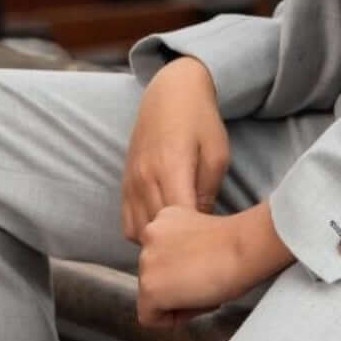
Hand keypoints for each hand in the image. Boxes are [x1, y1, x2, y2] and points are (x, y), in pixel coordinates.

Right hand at [121, 56, 229, 243]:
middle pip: (157, 231)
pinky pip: (128, 224)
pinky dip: (144, 233)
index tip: (212, 241)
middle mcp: (144, 178)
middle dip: (178, 244)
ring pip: (139, 233)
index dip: (197, 238)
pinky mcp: (124, 185)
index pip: (179, 220)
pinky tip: (165, 229)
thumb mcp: (217, 153)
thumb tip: (201, 225)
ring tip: (182, 240)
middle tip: (200, 247)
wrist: (169, 93)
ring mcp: (130, 183)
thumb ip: (208, 191)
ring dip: (159, 241)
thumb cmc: (200, 121)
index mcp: (170, 168)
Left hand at [137, 201, 297, 328]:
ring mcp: (147, 262)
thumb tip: (183, 270)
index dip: (184, 269)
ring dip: (177, 299)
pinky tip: (197, 301)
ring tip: (205, 289)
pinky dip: (173, 318)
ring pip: (152, 297)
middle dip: (178, 285)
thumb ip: (184, 247)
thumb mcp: (203, 234)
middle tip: (205, 282)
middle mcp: (149, 234)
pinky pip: (151, 317)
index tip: (203, 267)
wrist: (244, 247)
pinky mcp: (150, 287)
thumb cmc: (238, 243)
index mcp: (164, 218)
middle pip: (154, 275)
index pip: (160, 255)